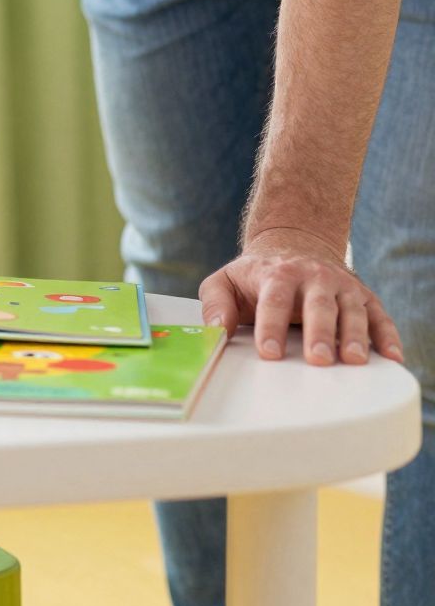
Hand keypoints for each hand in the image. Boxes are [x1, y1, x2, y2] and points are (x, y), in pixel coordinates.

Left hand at [199, 225, 404, 365]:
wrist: (294, 245)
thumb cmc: (256, 275)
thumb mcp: (225, 281)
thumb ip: (214, 304)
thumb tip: (215, 331)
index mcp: (278, 274)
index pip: (274, 300)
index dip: (271, 327)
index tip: (269, 353)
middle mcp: (314, 277)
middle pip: (318, 306)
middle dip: (319, 333)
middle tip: (318, 360)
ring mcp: (342, 287)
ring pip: (352, 310)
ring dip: (355, 335)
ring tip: (354, 360)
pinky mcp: (364, 297)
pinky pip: (380, 316)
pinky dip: (388, 336)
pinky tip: (392, 357)